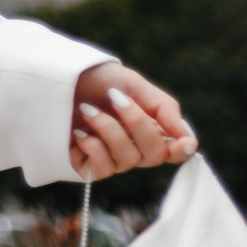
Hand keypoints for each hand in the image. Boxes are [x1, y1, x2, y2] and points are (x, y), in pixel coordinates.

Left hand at [69, 61, 196, 180]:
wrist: (57, 78)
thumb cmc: (97, 79)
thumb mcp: (133, 84)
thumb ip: (164, 109)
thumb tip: (190, 142)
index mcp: (150, 128)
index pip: (176, 151)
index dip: (182, 150)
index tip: (183, 143)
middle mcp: (135, 148)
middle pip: (155, 155)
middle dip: (137, 123)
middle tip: (116, 98)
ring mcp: (113, 159)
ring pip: (128, 160)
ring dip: (108, 129)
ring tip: (87, 109)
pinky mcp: (89, 166)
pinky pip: (102, 169)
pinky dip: (92, 146)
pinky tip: (79, 130)